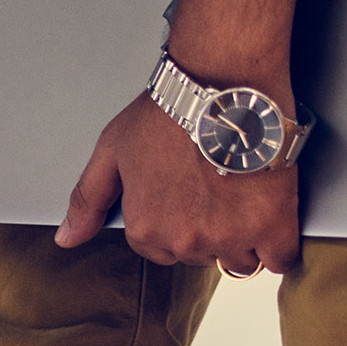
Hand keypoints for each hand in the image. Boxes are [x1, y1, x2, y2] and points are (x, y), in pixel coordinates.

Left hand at [58, 91, 300, 273]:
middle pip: (200, 256)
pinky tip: (276, 229)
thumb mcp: (112, 152)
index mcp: (144, 229)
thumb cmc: (167, 112)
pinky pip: (280, 260)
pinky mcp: (272, 224)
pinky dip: (279, 248)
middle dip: (208, 233)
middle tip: (219, 193)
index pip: (161, 251)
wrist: (223, 85)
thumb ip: (89, 200)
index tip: (190, 200)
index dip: (177, 226)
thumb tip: (66, 240)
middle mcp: (183, 241)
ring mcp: (228, 235)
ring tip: (246, 200)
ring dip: (245, 239)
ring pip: (239, 260)